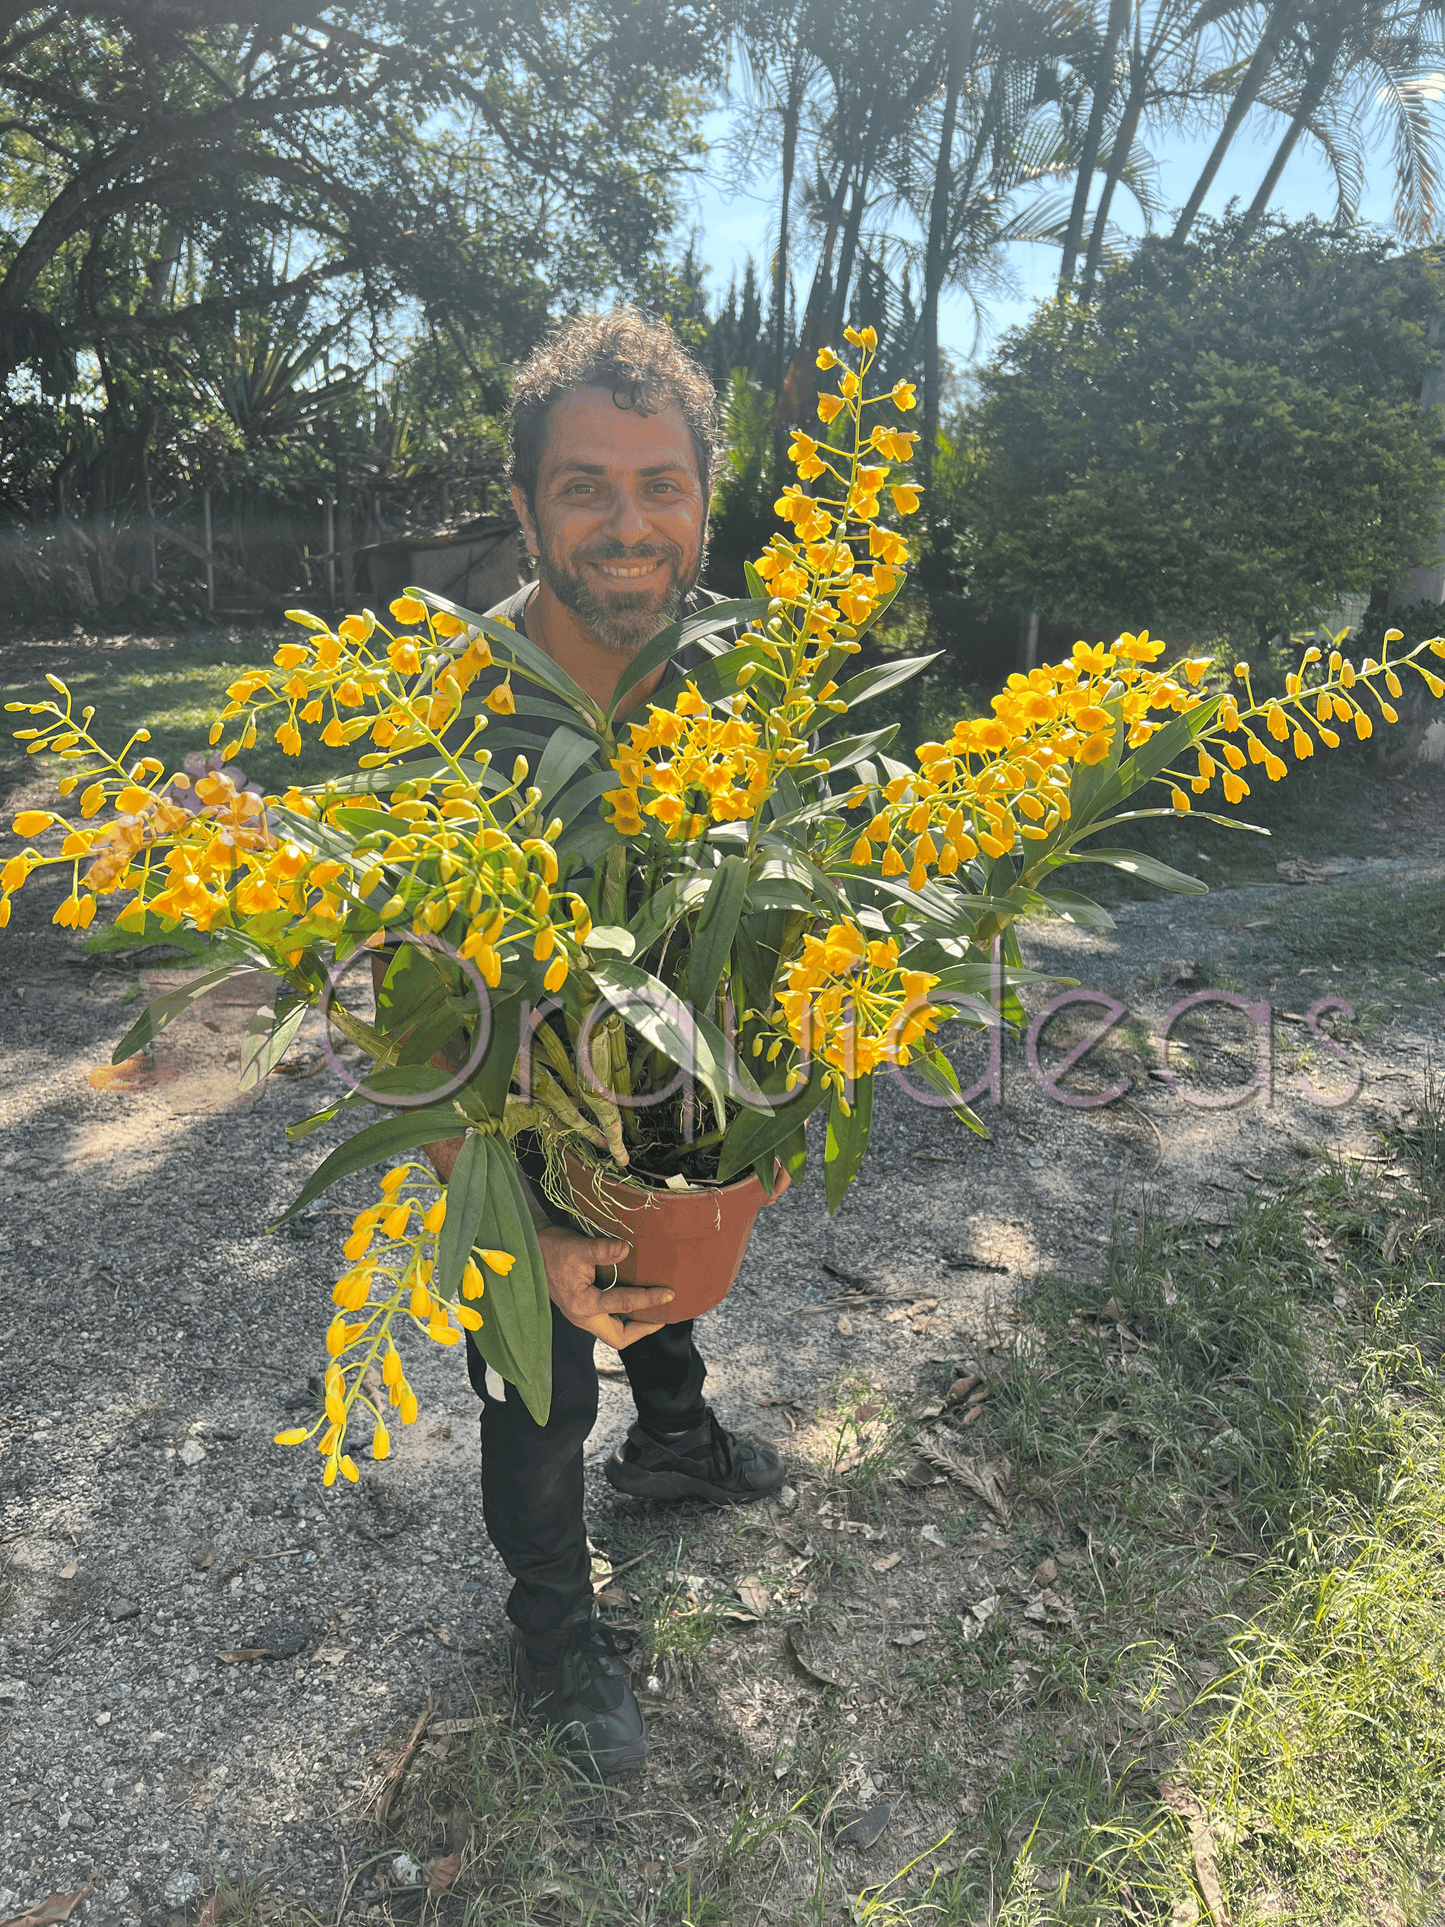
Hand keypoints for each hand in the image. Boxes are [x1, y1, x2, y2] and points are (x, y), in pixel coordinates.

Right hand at [538, 1226, 670, 1350]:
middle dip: (643, 1329)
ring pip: (614, 1331)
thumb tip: (625, 1249)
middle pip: (619, 1337)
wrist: (533, 1249)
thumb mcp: (577, 1247)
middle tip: (663, 1315)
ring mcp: (582, 1315)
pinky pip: (609, 1319)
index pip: (624, 1305)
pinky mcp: (583, 1308)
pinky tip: (637, 1299)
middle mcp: (583, 1316)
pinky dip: (626, 1314)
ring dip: (635, 1324)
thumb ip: (601, 1250)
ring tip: (655, 1310)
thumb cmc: (553, 1249)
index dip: (649, 1300)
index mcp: (583, 1305)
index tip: (669, 1294)